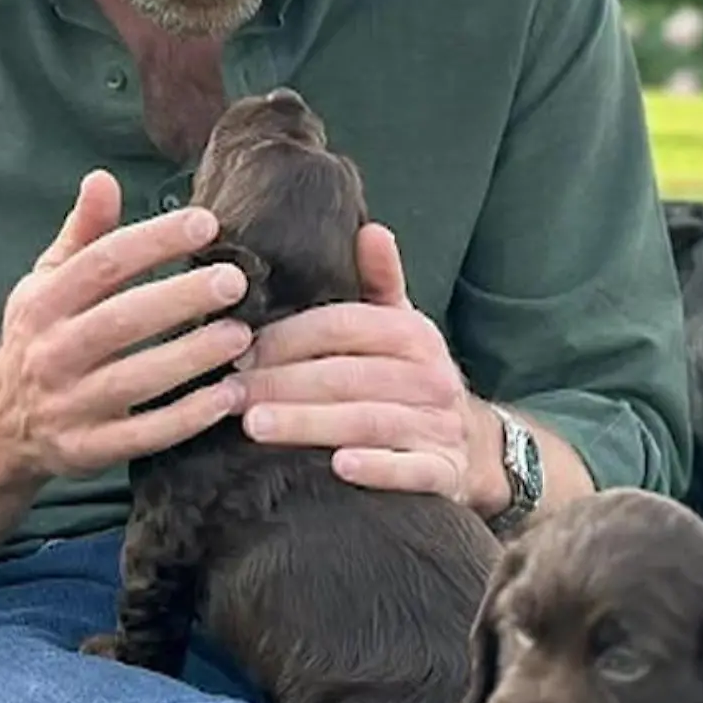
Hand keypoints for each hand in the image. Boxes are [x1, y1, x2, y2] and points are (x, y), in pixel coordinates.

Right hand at [0, 171, 252, 478]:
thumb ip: (82, 235)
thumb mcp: (46, 283)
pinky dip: (186, 418)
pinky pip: (142, 435)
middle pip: (121, 319)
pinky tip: (229, 397)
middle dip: (181, 298)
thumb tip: (102, 178)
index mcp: (43, 303)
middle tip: (236, 280)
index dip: (154, 240)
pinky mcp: (88, 450)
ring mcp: (68, 405)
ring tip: (242, 335)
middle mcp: (51, 352)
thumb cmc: (39, 339)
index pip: (102, 263)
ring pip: (134, 379)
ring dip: (191, 357)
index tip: (207, 223)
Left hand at [228, 224, 507, 509]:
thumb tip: (371, 229)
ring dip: (309, 423)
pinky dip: (377, 468)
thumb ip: (381, 281)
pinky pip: (410, 470)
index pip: (342, 326)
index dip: (287, 337)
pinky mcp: (443, 473)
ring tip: (255, 426)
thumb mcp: (402, 327)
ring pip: (368, 422)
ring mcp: (439, 426)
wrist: (473, 448)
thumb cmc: (412, 380)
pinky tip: (339, 468)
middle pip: (346, 375)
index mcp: (413, 334)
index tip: (239, 350)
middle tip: (229, 393)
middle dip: (282, 383)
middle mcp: (431, 376)